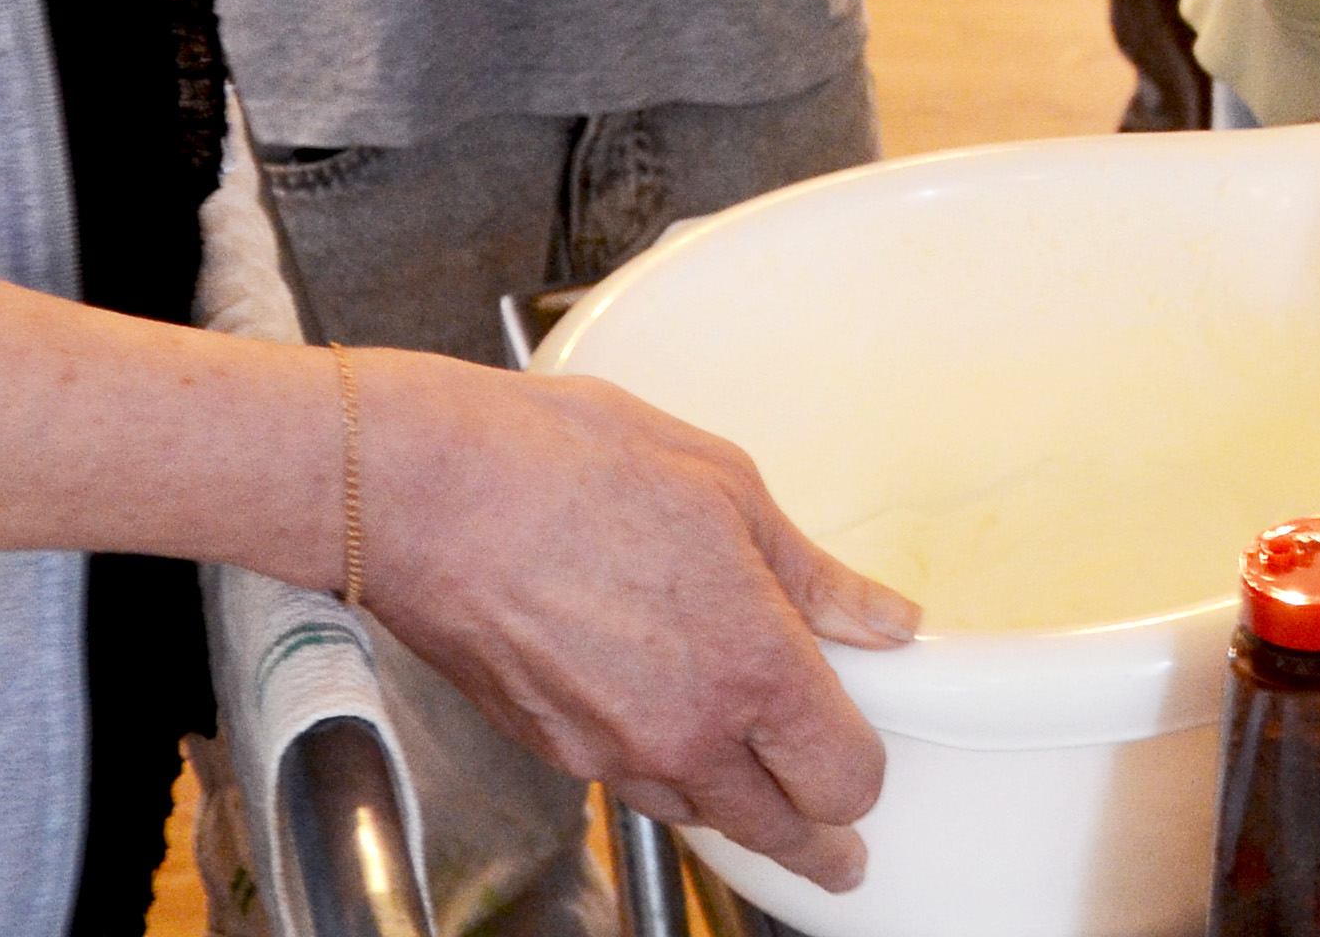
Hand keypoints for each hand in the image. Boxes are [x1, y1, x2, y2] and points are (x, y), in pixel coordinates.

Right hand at [363, 351, 920, 891]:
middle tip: (842, 851)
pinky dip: (665, 776)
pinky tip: (673, 736)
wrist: (430, 494)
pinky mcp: (552, 749)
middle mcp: (686, 731)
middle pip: (779, 831)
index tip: (869, 760)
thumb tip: (888, 621)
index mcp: (752, 666)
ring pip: (701, 815)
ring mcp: (611, 751)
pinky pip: (632, 784)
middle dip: (820, 841)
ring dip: (738, 810)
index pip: (844, 779)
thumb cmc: (571, 467)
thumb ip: (816, 577)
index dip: (867, 776)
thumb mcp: (728, 490)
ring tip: (764, 792)